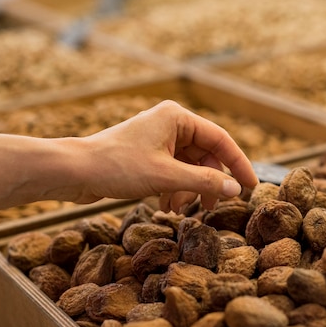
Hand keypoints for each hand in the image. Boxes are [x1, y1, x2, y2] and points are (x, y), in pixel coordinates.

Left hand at [79, 100, 258, 211]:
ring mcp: (158, 141)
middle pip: (205, 155)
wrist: (73, 172)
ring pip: (189, 167)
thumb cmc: (117, 166)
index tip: (251, 187)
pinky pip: (173, 173)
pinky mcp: (148, 156)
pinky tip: (165, 207)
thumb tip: (236, 189)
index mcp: (177, 118)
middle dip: (207, 183)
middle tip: (210, 207)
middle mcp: (170, 125)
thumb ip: (204, 181)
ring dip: (188, 190)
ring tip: (178, 209)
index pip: (220, 139)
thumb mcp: (166, 176)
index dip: (238, 163)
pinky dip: (174, 190)